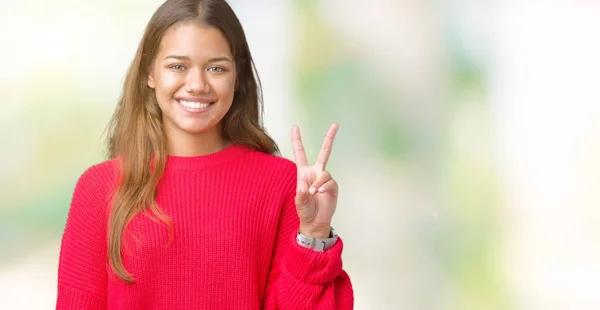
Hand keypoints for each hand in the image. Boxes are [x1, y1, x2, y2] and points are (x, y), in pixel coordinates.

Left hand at [292, 123, 338, 238]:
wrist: (315, 222)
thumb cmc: (304, 210)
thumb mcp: (298, 202)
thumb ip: (301, 194)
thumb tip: (307, 186)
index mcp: (303, 172)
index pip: (300, 153)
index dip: (297, 140)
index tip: (295, 126)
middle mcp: (315, 172)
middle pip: (324, 152)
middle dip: (329, 138)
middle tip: (336, 124)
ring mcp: (325, 179)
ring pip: (324, 173)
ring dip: (318, 183)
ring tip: (313, 193)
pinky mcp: (333, 187)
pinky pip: (329, 182)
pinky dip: (323, 187)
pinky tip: (319, 193)